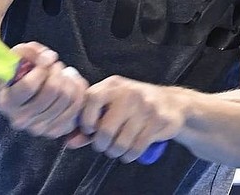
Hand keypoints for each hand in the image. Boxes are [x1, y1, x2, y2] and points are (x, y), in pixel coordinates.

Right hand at [0, 41, 87, 138]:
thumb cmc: (19, 72)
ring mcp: (38, 128)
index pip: (29, 86)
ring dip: (69, 80)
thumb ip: (32, 51)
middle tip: (56, 65)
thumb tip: (49, 58)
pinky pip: (76, 108)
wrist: (20, 95)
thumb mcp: (18, 55)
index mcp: (7, 102)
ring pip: (67, 99)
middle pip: (52, 91)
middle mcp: (21, 119)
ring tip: (64, 74)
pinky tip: (71, 84)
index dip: (41, 68)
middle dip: (58, 71)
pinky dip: (78, 92)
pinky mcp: (55, 131)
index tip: (44, 60)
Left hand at [68, 75, 183, 162]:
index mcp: (112, 85)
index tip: (89, 130)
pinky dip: (129, 156)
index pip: (90, 99)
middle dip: (102, 145)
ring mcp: (145, 106)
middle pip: (105, 129)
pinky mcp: (158, 121)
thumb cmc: (133, 106)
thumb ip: (87, 124)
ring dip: (116, 152)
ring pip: (121, 143)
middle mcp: (128, 92)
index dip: (85, 120)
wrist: (171, 103)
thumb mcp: (110, 107)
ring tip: (117, 149)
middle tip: (105, 145)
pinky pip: (137, 148)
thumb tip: (68, 142)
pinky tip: (129, 152)